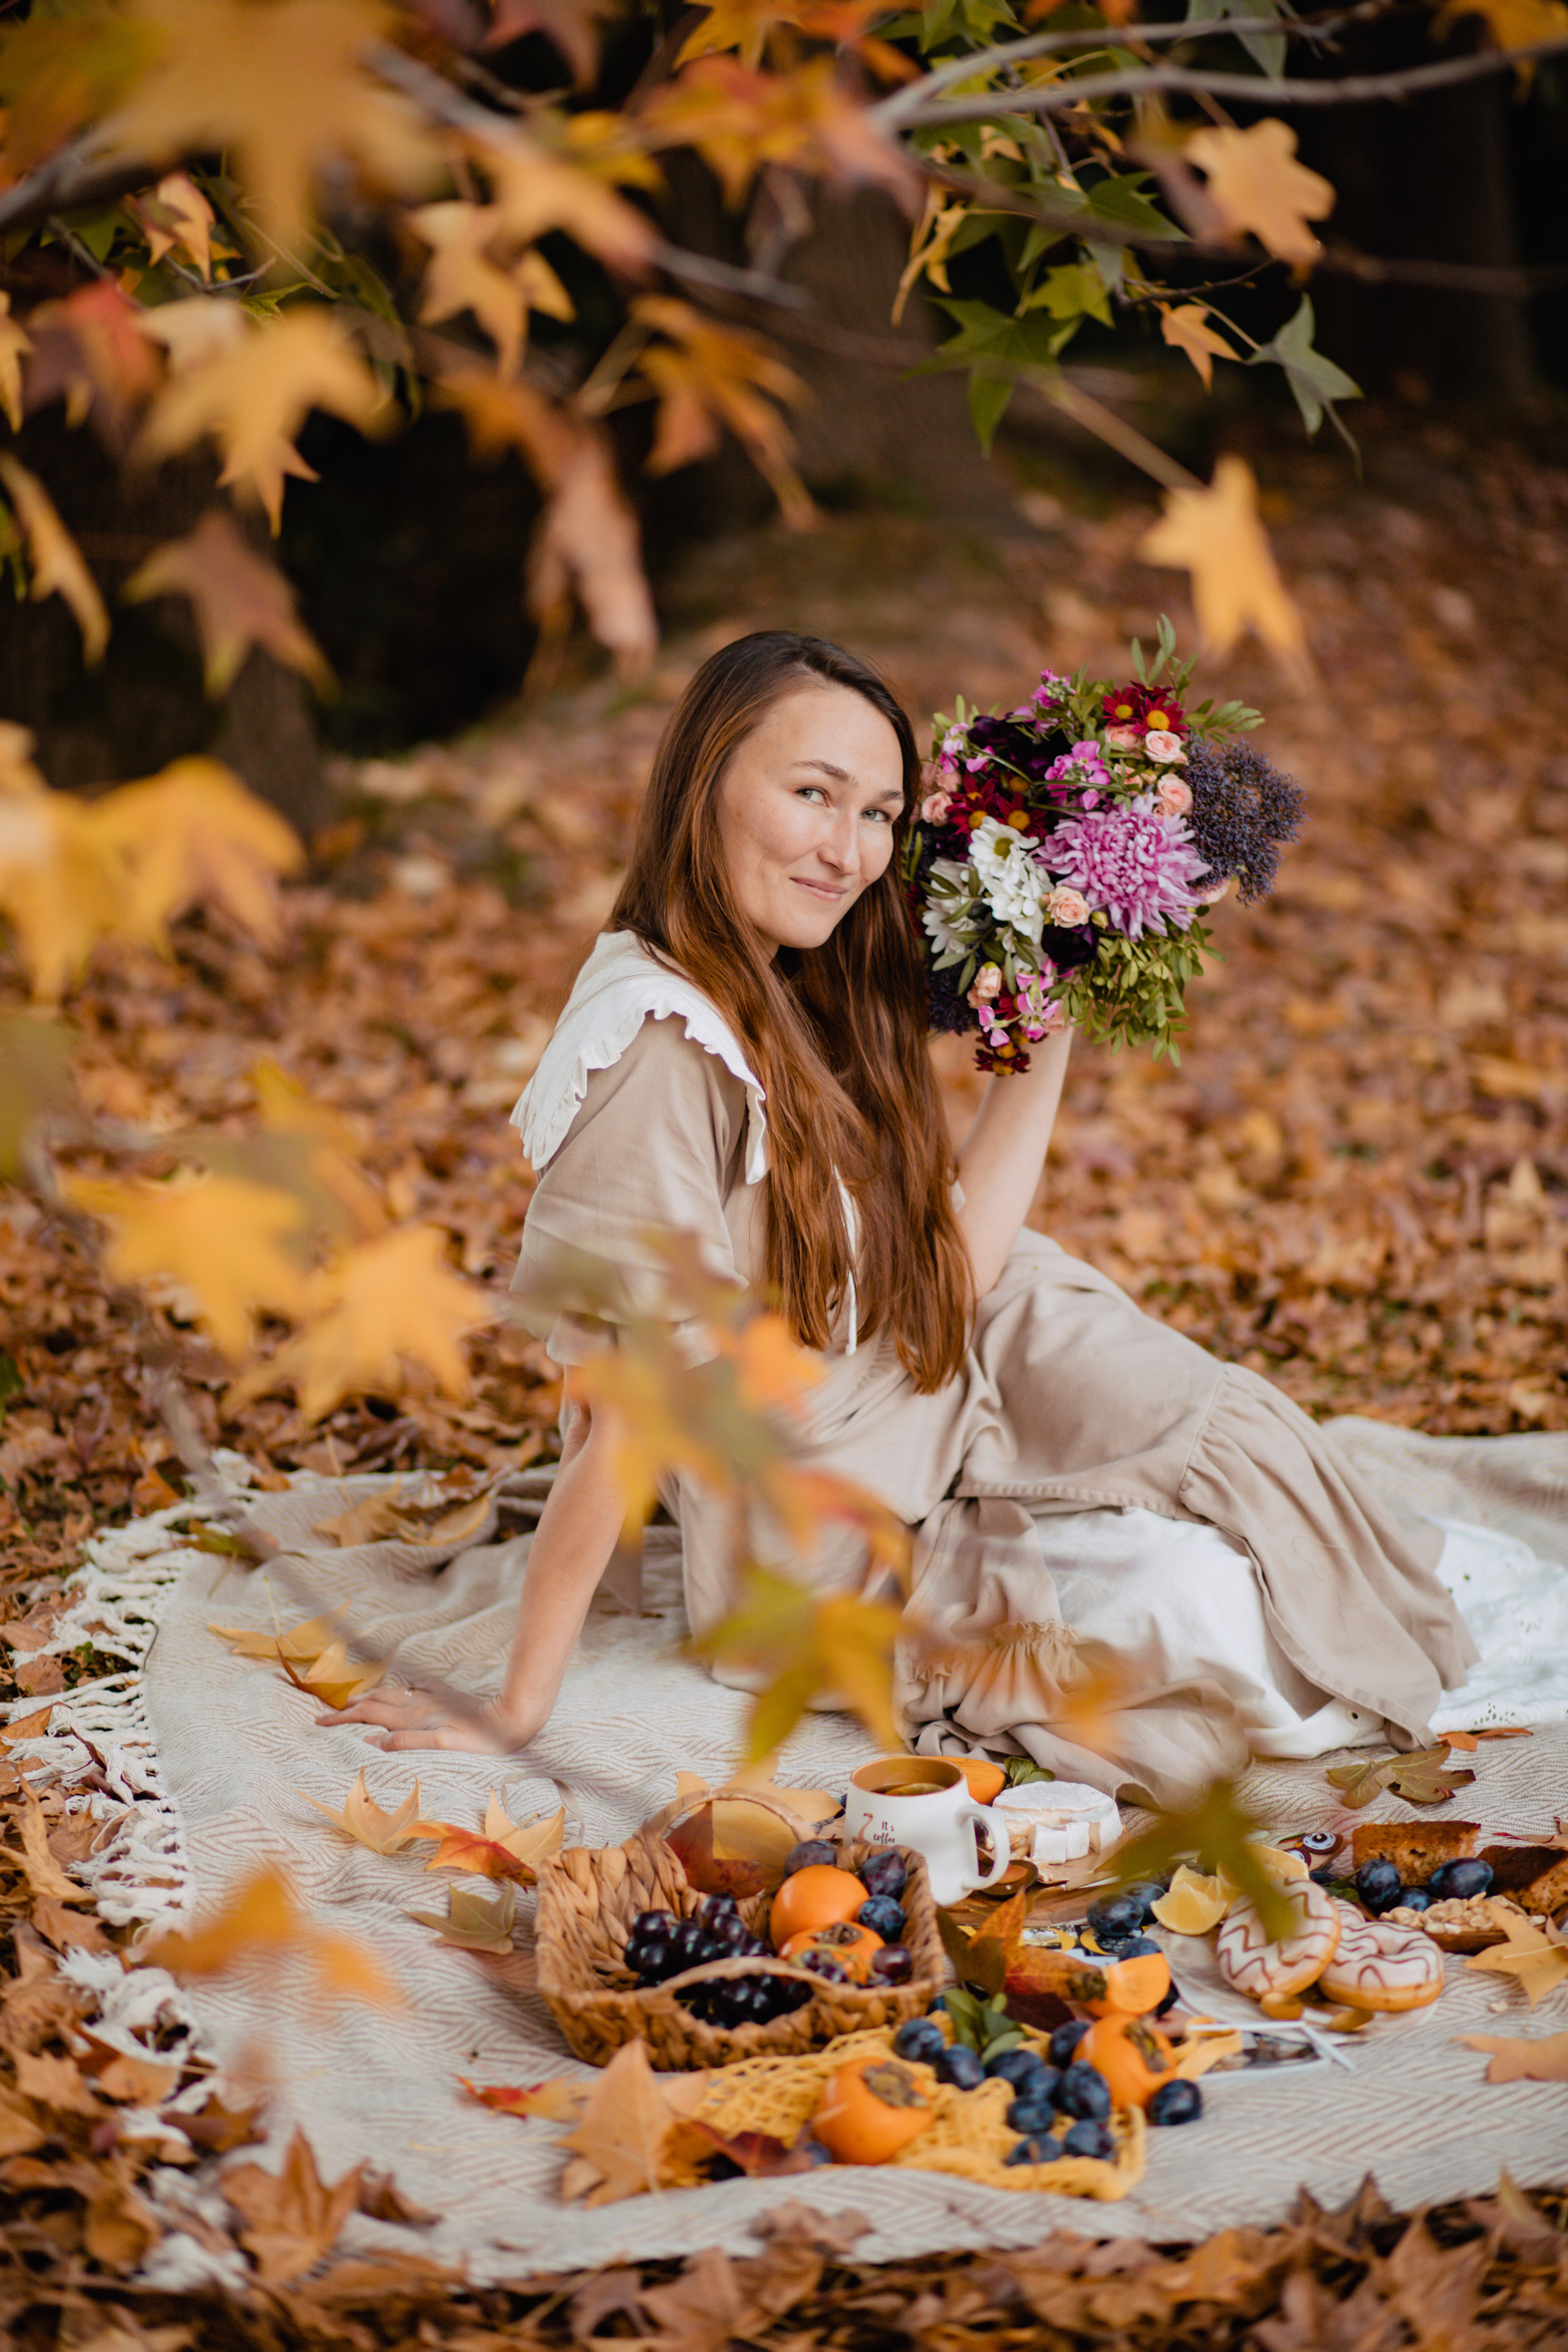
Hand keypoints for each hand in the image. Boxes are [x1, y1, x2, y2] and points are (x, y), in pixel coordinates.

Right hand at [323, 1685, 530, 1753]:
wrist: (508, 1719)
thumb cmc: (478, 1740)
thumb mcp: (442, 1746)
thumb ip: (407, 1742)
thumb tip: (371, 1741)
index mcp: (413, 1717)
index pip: (368, 1714)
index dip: (342, 1719)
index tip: (319, 1723)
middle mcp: (418, 1704)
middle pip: (375, 1700)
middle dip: (348, 1706)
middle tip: (327, 1714)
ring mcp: (431, 1698)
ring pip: (391, 1693)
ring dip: (369, 1696)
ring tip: (354, 1700)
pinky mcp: (445, 1695)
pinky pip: (412, 1690)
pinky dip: (396, 1691)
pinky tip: (399, 1691)